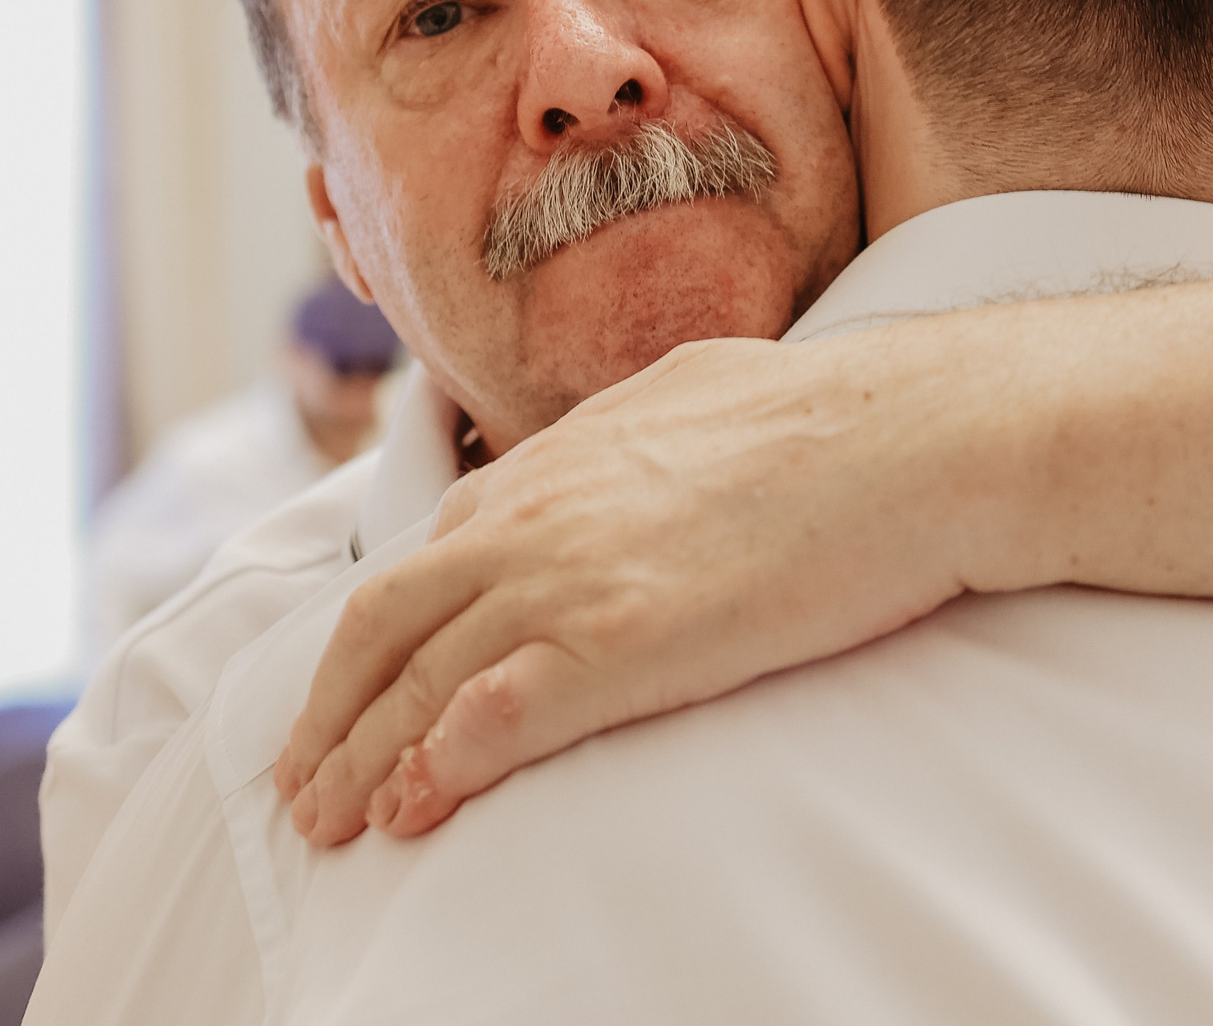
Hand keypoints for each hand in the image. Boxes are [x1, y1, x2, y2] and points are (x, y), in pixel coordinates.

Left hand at [273, 334, 990, 843]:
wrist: (908, 435)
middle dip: (330, 712)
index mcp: (552, 462)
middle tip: (305, 781)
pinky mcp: (621, 644)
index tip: (355, 691)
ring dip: (362, 760)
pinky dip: (441, 767)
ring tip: (334, 820)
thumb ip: (625, 433)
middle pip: (385, 625)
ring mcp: (570, 581)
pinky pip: (494, 717)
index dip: (377, 638)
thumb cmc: (827, 413)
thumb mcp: (688, 392)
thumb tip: (625, 436)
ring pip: (420, 683)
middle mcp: (535, 518)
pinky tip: (417, 806)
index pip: (425, 557)